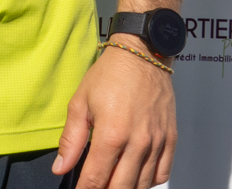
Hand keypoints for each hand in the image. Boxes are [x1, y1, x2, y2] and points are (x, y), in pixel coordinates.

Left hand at [53, 38, 176, 188]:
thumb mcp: (80, 103)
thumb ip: (71, 140)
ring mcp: (157, 143)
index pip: (96, 178)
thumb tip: (60, 167)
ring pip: (142, 184)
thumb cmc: (110, 76)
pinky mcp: (171, 140)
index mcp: (112, 134)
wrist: (143, 56)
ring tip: (111, 183)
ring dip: (125, 188)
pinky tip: (134, 177)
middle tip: (94, 188)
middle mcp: (138, 143)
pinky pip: (162, 173)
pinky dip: (147, 182)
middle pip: (121, 187)